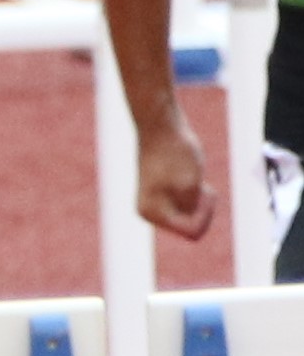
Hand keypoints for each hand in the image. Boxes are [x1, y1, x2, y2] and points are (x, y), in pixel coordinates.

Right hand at [136, 121, 215, 239]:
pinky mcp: (162, 192)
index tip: (203, 189)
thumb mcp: (192, 186)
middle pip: (191, 226)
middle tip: (200, 182)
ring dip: (200, 199)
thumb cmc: (174, 152)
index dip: (205, 213)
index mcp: (152, 214)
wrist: (159, 124)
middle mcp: (150, 211)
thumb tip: (191, 223)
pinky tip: (191, 174)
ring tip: (195, 177)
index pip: (191, 231)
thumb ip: (193, 210)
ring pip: (192, 214)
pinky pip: (188, 204)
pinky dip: (196, 192)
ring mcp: (156, 202)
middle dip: (202, 207)